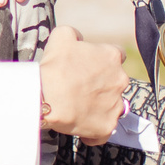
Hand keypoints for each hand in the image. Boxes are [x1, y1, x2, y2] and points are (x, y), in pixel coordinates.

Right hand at [38, 26, 130, 142]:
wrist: (44, 99)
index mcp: (111, 57)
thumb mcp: (61, 37)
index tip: (90, 66)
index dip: (102, 61)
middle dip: (102, 84)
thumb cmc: (54, 68)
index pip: (117, 55)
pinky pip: (104, 130)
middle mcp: (120, 80)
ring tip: (79, 107)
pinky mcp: (107, 126)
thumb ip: (75, 33)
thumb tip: (79, 38)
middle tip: (81, 87)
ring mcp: (115, 105)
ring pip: (112, 105)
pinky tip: (80, 125)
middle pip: (116, 81)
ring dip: (99, 106)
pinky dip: (94, 129)